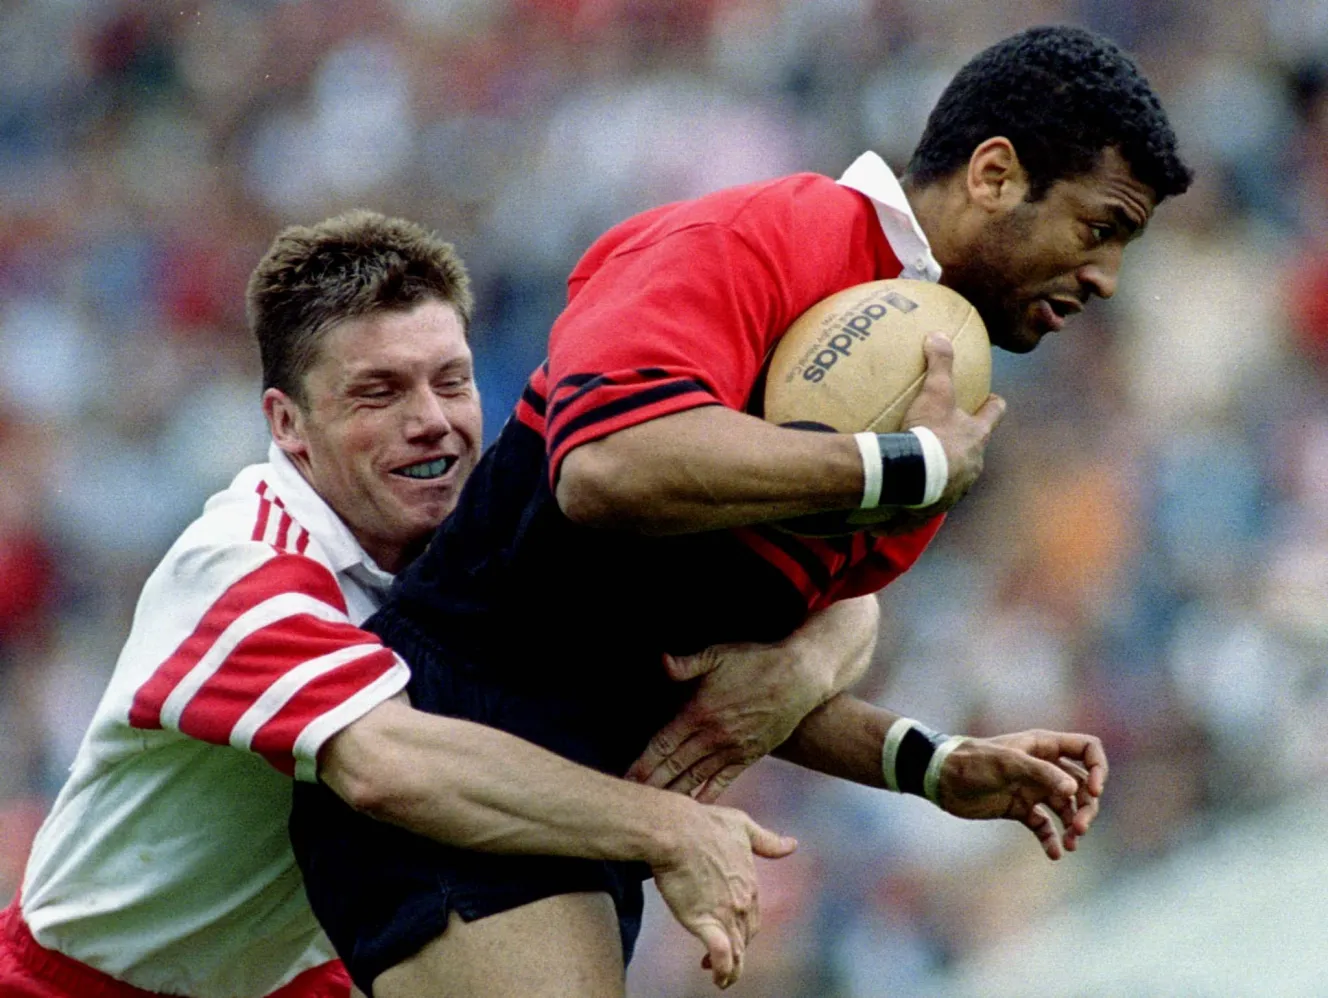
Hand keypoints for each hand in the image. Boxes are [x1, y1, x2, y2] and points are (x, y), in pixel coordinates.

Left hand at [626, 642, 832, 802]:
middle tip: (631, 803)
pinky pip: (723, 780)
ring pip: (695, 778)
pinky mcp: (749, 755)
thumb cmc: (756, 661)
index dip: (642, 763)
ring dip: (674, 795)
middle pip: (674, 766)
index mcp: (699, 712)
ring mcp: (732, 749)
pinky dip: (707, 795)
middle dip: (651, 786)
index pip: (662, 744)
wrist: (800, 677)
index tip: (625, 779)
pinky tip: (695, 809)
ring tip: (655, 812)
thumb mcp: (718, 654)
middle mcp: (712, 736)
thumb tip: (662, 661)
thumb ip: (687, 664)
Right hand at [651, 803, 796, 988]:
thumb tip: (793, 844)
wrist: (676, 830)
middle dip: (738, 949)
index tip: (731, 932)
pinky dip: (723, 968)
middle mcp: (742, 902)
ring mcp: (724, 913)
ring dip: (732, 968)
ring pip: (736, 950)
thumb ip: (767, 841)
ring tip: (722, 980)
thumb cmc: (704, 823)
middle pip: (745, 935)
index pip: (753, 916)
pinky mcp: (704, 921)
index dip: (744, 928)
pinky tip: (718, 978)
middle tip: (724, 958)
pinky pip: (720, 954)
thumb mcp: (742, 826)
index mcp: (750, 883)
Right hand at [901, 334, 1005, 510]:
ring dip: (942, 475)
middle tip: (948, 438)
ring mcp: (956, 489)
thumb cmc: (930, 433)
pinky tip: (900, 501)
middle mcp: (973, 465)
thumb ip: (939, 363)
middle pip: (975, 451)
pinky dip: (916, 501)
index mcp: (977, 436)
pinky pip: (926, 504)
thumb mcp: (934, 393)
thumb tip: (938, 334)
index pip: (994, 415)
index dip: (994, 405)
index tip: (992, 399)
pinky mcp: (935, 507)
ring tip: (922, 472)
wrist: (914, 477)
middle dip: (964, 446)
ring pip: (954, 479)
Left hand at [931, 729, 1107, 859]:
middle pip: (1083, 785)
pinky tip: (1055, 853)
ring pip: (1067, 808)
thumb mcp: (1008, 763)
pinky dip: (1052, 839)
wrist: (941, 778)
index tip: (1095, 791)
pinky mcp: (1020, 809)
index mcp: (1044, 747)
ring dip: (1074, 825)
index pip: (1087, 749)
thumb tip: (1076, 791)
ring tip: (1071, 843)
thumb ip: (1042, 773)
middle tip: (1079, 828)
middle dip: (1088, 807)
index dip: (1099, 768)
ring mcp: (1033, 788)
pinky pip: (1044, 825)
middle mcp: (1044, 767)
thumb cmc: (973, 761)